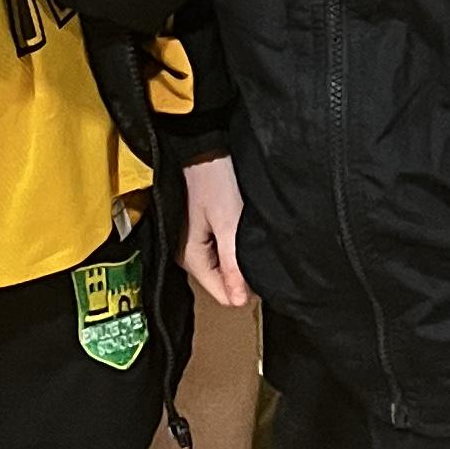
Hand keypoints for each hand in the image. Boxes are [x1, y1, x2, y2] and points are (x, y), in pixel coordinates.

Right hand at [180, 152, 249, 310]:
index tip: (264, 272)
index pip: (223, 295)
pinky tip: (240, 233)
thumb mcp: (228, 223)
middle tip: (258, 251)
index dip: (246, 290)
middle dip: (241, 274)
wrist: (200, 145)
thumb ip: (233, 265)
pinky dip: (231, 246)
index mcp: (189, 258)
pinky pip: (218, 250)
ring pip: (221, 266)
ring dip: (236, 259)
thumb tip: (240, 302)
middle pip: (221, 281)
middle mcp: (185, 255)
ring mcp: (190, 242)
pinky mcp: (197, 230)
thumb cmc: (213, 179)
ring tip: (250, 240)